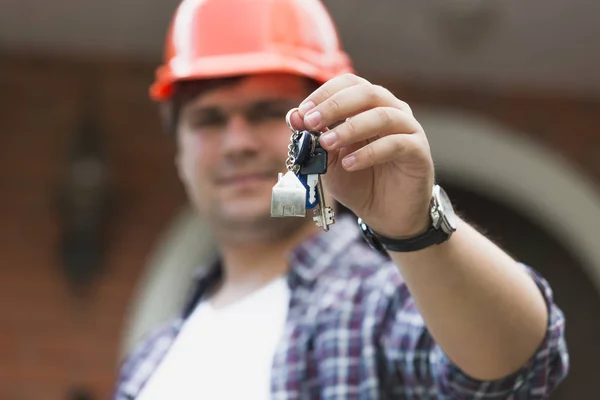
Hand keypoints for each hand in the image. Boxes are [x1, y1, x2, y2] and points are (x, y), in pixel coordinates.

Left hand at [289, 74, 434, 237]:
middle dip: (335, 106)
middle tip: (311, 122)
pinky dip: (369, 153)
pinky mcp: (419, 151)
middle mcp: (391, 110)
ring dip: (350, 128)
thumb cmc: (358, 181)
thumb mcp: (329, 160)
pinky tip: (350, 164)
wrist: (385, 214)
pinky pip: (396, 144)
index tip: (303, 113)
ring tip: (328, 144)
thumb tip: (294, 115)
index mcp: (369, 105)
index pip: (349, 83)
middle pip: (366, 92)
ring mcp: (408, 129)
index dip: (325, 94)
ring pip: (382, 115)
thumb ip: (314, 139)